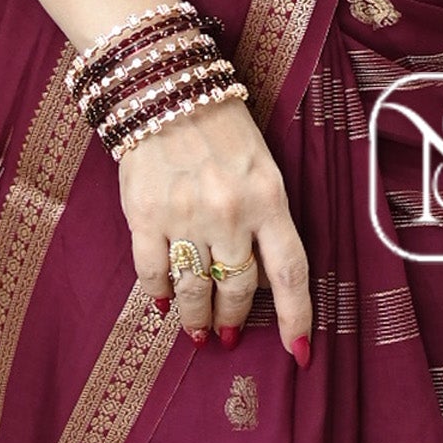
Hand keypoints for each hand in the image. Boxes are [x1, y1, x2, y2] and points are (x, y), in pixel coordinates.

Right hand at [118, 95, 311, 361]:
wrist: (165, 89)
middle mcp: (229, 212)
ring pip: (194, 288)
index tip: (298, 353)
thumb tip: (261, 282)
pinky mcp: (144, 214)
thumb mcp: (262, 169)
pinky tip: (162, 304)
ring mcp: (184, 215)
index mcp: (268, 199)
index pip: (290, 273)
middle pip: (238, 288)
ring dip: (197, 318)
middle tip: (231, 334)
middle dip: (236, 319)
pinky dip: (158, 293)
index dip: (296, 318)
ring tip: (199, 332)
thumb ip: (266, 222)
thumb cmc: (222, 129)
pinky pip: (153, 271)